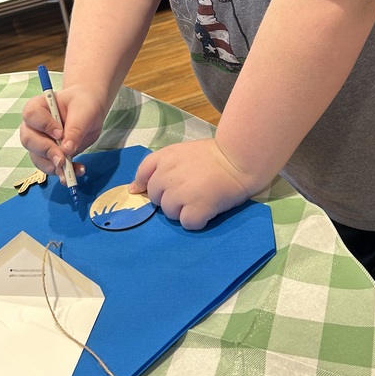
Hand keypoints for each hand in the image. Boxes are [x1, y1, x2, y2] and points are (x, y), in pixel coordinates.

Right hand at [19, 87, 105, 178]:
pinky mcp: (49, 155)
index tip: (60, 133)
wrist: (90, 110)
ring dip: (53, 166)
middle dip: (46, 151)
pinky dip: (62, 172)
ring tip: (71, 170)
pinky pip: (50, 166)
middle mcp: (34, 125)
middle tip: (62, 159)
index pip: (31, 115)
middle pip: (29, 140)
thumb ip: (75, 129)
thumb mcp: (84, 112)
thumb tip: (66, 150)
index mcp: (39, 106)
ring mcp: (40, 142)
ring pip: (37, 158)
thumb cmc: (84, 103)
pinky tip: (75, 171)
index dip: (43, 126)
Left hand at [130, 140, 254, 230]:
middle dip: (170, 198)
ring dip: (183, 210)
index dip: (149, 184)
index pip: (143, 174)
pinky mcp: (195, 208)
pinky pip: (187, 223)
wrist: (240, 159)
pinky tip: (208, 209)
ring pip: (169, 213)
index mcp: (165, 157)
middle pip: (156, 198)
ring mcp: (180, 193)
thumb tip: (134, 189)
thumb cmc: (215, 155)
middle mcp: (167, 176)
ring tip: (201, 199)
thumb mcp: (183, 152)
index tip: (164, 188)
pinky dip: (197, 220)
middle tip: (191, 191)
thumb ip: (159, 167)